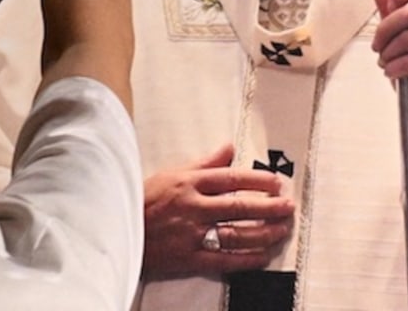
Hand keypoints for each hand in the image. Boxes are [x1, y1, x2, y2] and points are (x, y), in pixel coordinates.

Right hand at [140, 145, 296, 278]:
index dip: (258, 180)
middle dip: (268, 207)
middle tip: (289, 206)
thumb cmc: (146, 198)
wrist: (118, 228)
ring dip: (263, 233)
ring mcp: (191, 234)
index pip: (231, 179)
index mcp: (190, 183)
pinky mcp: (188, 258)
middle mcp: (194, 207)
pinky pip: (223, 260)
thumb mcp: (173, 172)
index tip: (277, 182)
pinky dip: (245, 259)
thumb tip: (229, 147)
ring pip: (235, 234)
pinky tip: (263, 256)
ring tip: (282, 230)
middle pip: (239, 207)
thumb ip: (205, 162)